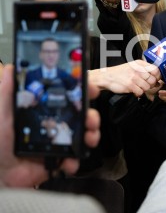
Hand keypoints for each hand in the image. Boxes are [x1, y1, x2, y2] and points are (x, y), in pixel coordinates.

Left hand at [0, 64, 100, 187]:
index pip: (67, 97)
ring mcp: (59, 142)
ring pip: (85, 134)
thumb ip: (8, 92)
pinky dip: (76, 159)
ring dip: (91, 135)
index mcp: (43, 111)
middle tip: (90, 119)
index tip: (90, 90)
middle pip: (82, 115)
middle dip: (92, 115)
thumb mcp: (2, 113)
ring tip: (88, 138)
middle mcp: (54, 124)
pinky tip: (68, 160)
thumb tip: (11, 68)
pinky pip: (76, 158)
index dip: (82, 92)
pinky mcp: (60, 159)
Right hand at [88, 60, 160, 96]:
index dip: (157, 76)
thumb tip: (158, 80)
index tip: (155, 80)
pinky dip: (138, 93)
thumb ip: (144, 70)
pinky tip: (134, 91)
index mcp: (140, 63)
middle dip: (151, 85)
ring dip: (144, 90)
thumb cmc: (121, 72)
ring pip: (148, 87)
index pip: (156, 70)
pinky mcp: (130, 85)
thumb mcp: (133, 66)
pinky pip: (141, 92)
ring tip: (138, 87)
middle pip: (153, 80)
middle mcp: (138, 69)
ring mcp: (134, 77)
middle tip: (145, 86)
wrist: (107, 77)